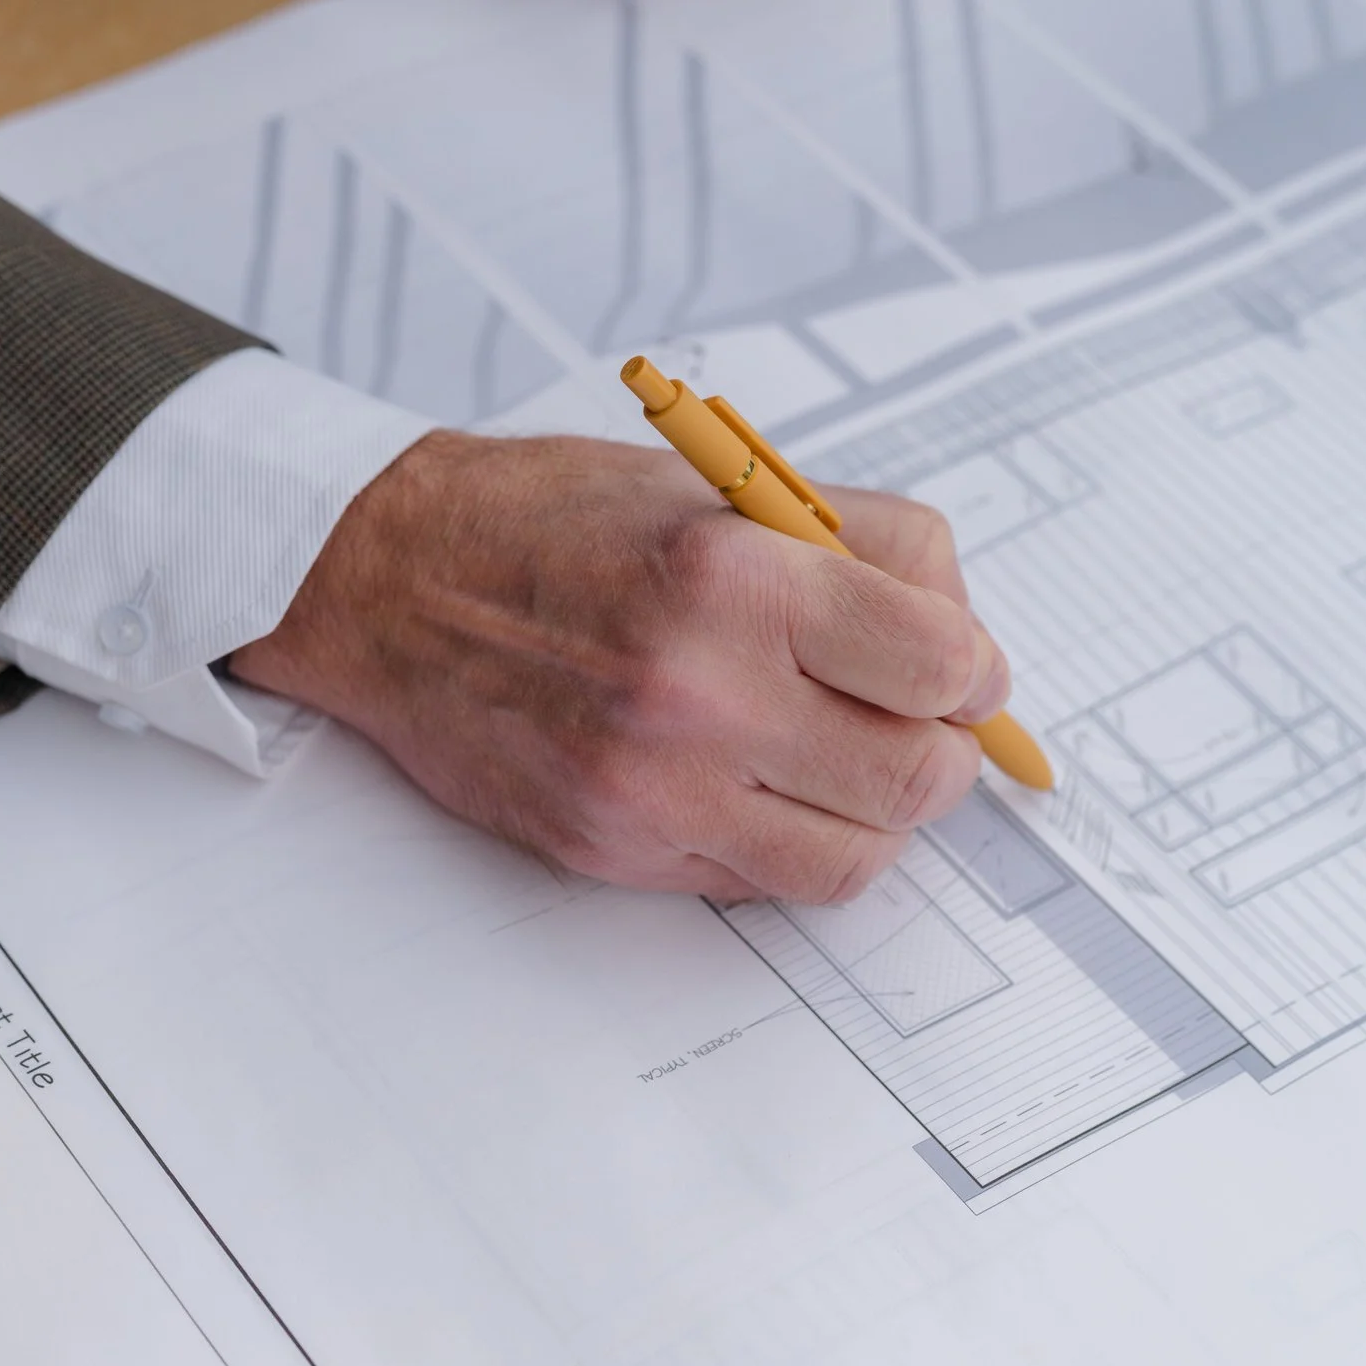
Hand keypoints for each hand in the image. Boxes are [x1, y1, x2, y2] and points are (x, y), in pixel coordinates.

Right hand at [229, 431, 1009, 903]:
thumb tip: (966, 642)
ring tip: (842, 755)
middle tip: (916, 720)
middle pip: (915, 777)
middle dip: (939, 750)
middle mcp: (697, 692)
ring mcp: (654, 788)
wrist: (392, 587)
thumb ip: (861, 548)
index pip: (940, 661)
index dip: (973, 669)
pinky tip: (764, 780)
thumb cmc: (551, 524)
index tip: (960, 667)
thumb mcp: (720, 485)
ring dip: (876, 813)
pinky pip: (767, 880)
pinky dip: (793, 840)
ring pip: (856, 855)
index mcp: (734, 577)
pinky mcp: (618, 849)